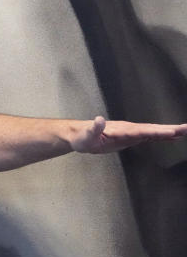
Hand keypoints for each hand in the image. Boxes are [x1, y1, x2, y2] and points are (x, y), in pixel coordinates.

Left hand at [72, 116, 186, 153]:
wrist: (80, 135)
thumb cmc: (83, 137)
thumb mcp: (86, 135)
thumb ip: (94, 128)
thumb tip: (99, 119)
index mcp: (121, 130)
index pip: (142, 131)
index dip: (156, 132)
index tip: (172, 132)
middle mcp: (129, 129)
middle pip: (152, 129)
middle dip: (170, 130)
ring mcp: (131, 132)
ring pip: (154, 131)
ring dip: (170, 131)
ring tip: (186, 131)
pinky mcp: (131, 137)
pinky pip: (150, 136)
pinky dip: (162, 136)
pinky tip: (173, 137)